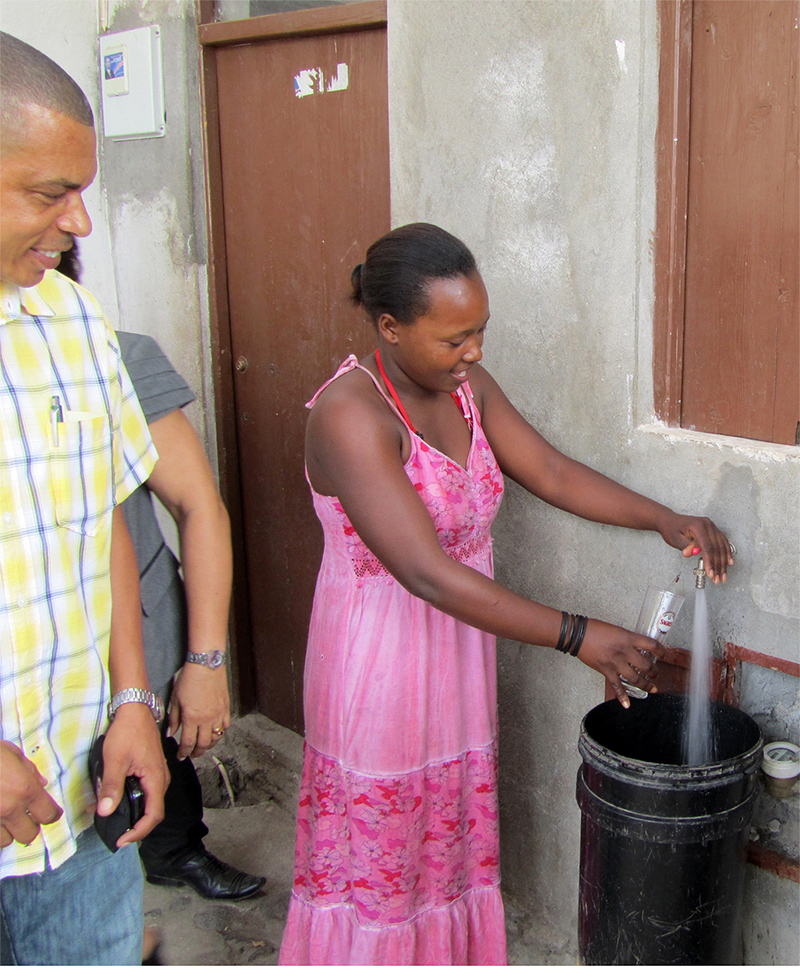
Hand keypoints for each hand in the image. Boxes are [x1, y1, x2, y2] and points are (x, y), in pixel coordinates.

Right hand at [0, 741, 62, 847]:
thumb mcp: (11, 752)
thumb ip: (29, 770)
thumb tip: (41, 783)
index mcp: (25, 789)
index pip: (48, 814)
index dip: (52, 814)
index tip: (51, 812)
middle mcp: (9, 808)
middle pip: (29, 835)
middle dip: (29, 826)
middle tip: (25, 816)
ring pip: (6, 841)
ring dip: (7, 832)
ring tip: (3, 817)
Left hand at [96, 703, 168, 846]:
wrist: (134, 709)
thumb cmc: (127, 732)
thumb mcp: (115, 760)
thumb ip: (111, 787)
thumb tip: (104, 812)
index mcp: (156, 779)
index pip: (153, 815)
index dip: (139, 832)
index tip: (121, 840)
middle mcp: (161, 778)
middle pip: (154, 811)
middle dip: (136, 826)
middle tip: (117, 834)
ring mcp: (158, 773)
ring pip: (151, 801)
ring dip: (135, 813)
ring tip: (114, 818)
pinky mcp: (152, 768)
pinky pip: (147, 791)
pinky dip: (135, 801)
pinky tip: (118, 799)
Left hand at [168, 664, 229, 759]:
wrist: (206, 664)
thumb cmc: (190, 677)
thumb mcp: (175, 699)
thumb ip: (173, 718)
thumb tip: (170, 732)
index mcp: (191, 718)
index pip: (187, 742)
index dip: (183, 752)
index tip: (181, 756)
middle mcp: (206, 719)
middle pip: (203, 744)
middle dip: (197, 753)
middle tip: (192, 755)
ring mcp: (218, 714)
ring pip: (216, 738)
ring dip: (209, 745)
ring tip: (204, 746)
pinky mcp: (226, 708)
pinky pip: (225, 726)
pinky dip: (220, 732)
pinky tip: (216, 731)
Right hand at [576, 619, 664, 708]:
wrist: (578, 635)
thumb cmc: (595, 629)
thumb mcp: (617, 630)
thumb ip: (627, 639)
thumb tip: (635, 647)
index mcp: (628, 638)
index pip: (652, 645)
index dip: (661, 651)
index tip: (663, 655)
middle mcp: (625, 651)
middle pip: (646, 666)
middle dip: (654, 672)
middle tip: (655, 674)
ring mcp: (616, 663)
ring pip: (636, 678)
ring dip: (646, 685)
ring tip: (651, 688)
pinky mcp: (606, 671)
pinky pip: (617, 686)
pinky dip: (622, 697)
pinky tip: (627, 704)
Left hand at [658, 512, 733, 583]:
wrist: (670, 520)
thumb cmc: (671, 528)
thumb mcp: (674, 538)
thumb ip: (684, 546)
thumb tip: (690, 553)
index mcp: (698, 526)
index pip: (707, 547)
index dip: (710, 561)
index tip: (710, 573)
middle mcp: (708, 525)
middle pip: (717, 548)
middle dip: (718, 566)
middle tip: (717, 578)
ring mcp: (712, 527)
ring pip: (722, 547)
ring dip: (723, 562)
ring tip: (722, 575)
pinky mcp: (713, 530)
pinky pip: (723, 542)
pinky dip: (727, 553)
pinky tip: (729, 562)